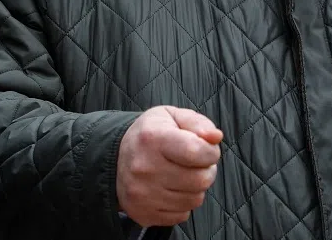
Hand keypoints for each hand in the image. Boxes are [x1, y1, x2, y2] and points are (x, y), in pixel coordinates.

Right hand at [117, 106, 223, 226]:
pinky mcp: (142, 214)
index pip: (197, 151)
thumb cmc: (152, 134)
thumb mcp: (172, 116)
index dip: (211, 151)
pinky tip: (173, 188)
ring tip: (184, 174)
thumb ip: (198, 123)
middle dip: (207, 170)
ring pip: (194, 199)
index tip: (208, 148)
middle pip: (200, 180)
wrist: (116, 157)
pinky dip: (184, 203)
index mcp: (153, 139)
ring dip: (196, 187)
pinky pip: (182, 215)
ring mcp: (142, 195)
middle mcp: (144, 168)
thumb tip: (216, 137)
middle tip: (197, 163)